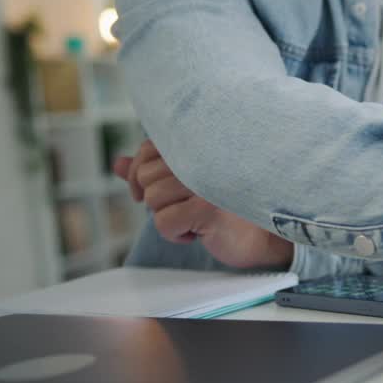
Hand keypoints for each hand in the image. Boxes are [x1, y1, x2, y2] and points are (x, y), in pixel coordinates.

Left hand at [113, 140, 292, 268]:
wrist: (264, 237)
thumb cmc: (226, 208)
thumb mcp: (186, 185)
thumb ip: (153, 170)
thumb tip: (117, 163)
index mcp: (201, 145)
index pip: (148, 149)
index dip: (138, 173)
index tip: (146, 191)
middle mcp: (206, 157)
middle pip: (145, 176)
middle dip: (154, 199)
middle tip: (180, 208)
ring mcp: (208, 181)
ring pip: (152, 200)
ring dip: (167, 217)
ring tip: (194, 218)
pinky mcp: (209, 208)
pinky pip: (163, 223)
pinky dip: (175, 234)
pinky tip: (198, 233)